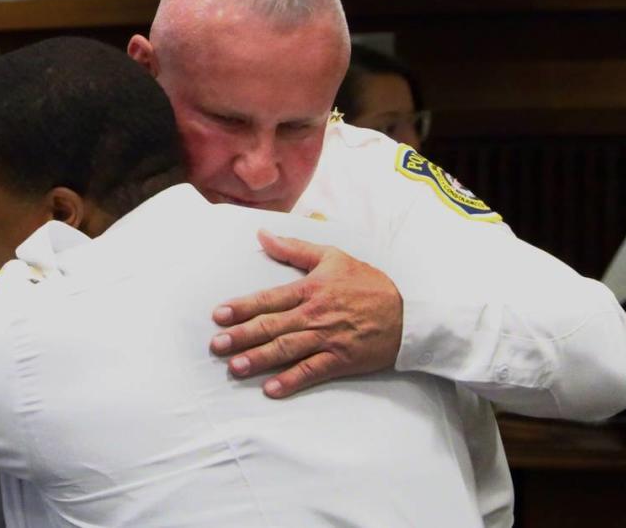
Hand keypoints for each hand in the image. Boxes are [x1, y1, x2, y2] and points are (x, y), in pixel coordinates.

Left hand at [209, 230, 402, 397]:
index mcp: (311, 288)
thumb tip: (262, 235)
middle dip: (242, 336)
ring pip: (288, 349)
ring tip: (236, 367)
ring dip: (260, 359)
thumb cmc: (368, 283)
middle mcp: (315, 314)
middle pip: (272, 325)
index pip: (269, 298)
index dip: (242, 307)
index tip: (219, 315)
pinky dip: (291, 381)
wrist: (408, 315)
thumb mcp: (333, 257)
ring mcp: (328, 338)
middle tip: (217, 345)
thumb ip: (294, 248)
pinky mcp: (341, 360)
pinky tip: (272, 389)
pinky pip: (312, 371)